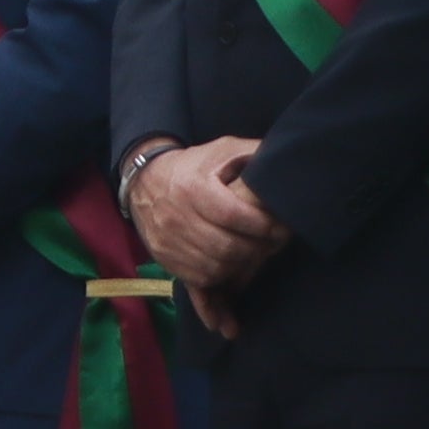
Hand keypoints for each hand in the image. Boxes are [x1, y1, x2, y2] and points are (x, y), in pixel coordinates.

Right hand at [131, 135, 285, 292]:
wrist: (145, 181)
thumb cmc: (194, 165)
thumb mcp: (222, 149)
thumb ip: (253, 153)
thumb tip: (283, 160)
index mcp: (192, 187)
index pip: (233, 215)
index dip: (261, 226)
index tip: (279, 228)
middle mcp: (176, 216)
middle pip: (225, 247)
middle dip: (256, 249)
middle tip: (271, 245)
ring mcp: (167, 240)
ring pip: (214, 267)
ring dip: (240, 266)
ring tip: (254, 254)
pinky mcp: (163, 257)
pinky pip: (198, 278)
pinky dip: (220, 277)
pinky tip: (232, 266)